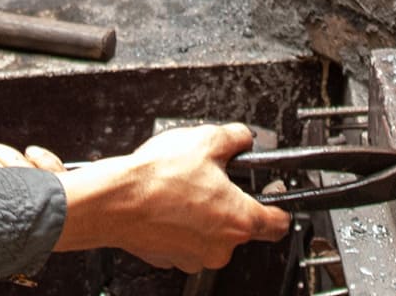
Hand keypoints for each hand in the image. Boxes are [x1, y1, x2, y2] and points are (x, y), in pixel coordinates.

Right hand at [55, 123, 290, 271]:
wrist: (115, 200)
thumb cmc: (157, 177)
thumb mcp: (207, 140)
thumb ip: (236, 138)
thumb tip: (243, 138)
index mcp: (240, 220)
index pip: (280, 223)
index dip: (280, 205)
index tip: (274, 195)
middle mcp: (221, 247)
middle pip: (241, 225)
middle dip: (229, 201)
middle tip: (211, 179)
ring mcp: (195, 257)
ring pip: (211, 234)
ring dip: (203, 214)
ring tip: (183, 188)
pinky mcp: (171, 258)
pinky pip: (186, 240)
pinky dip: (181, 224)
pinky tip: (168, 203)